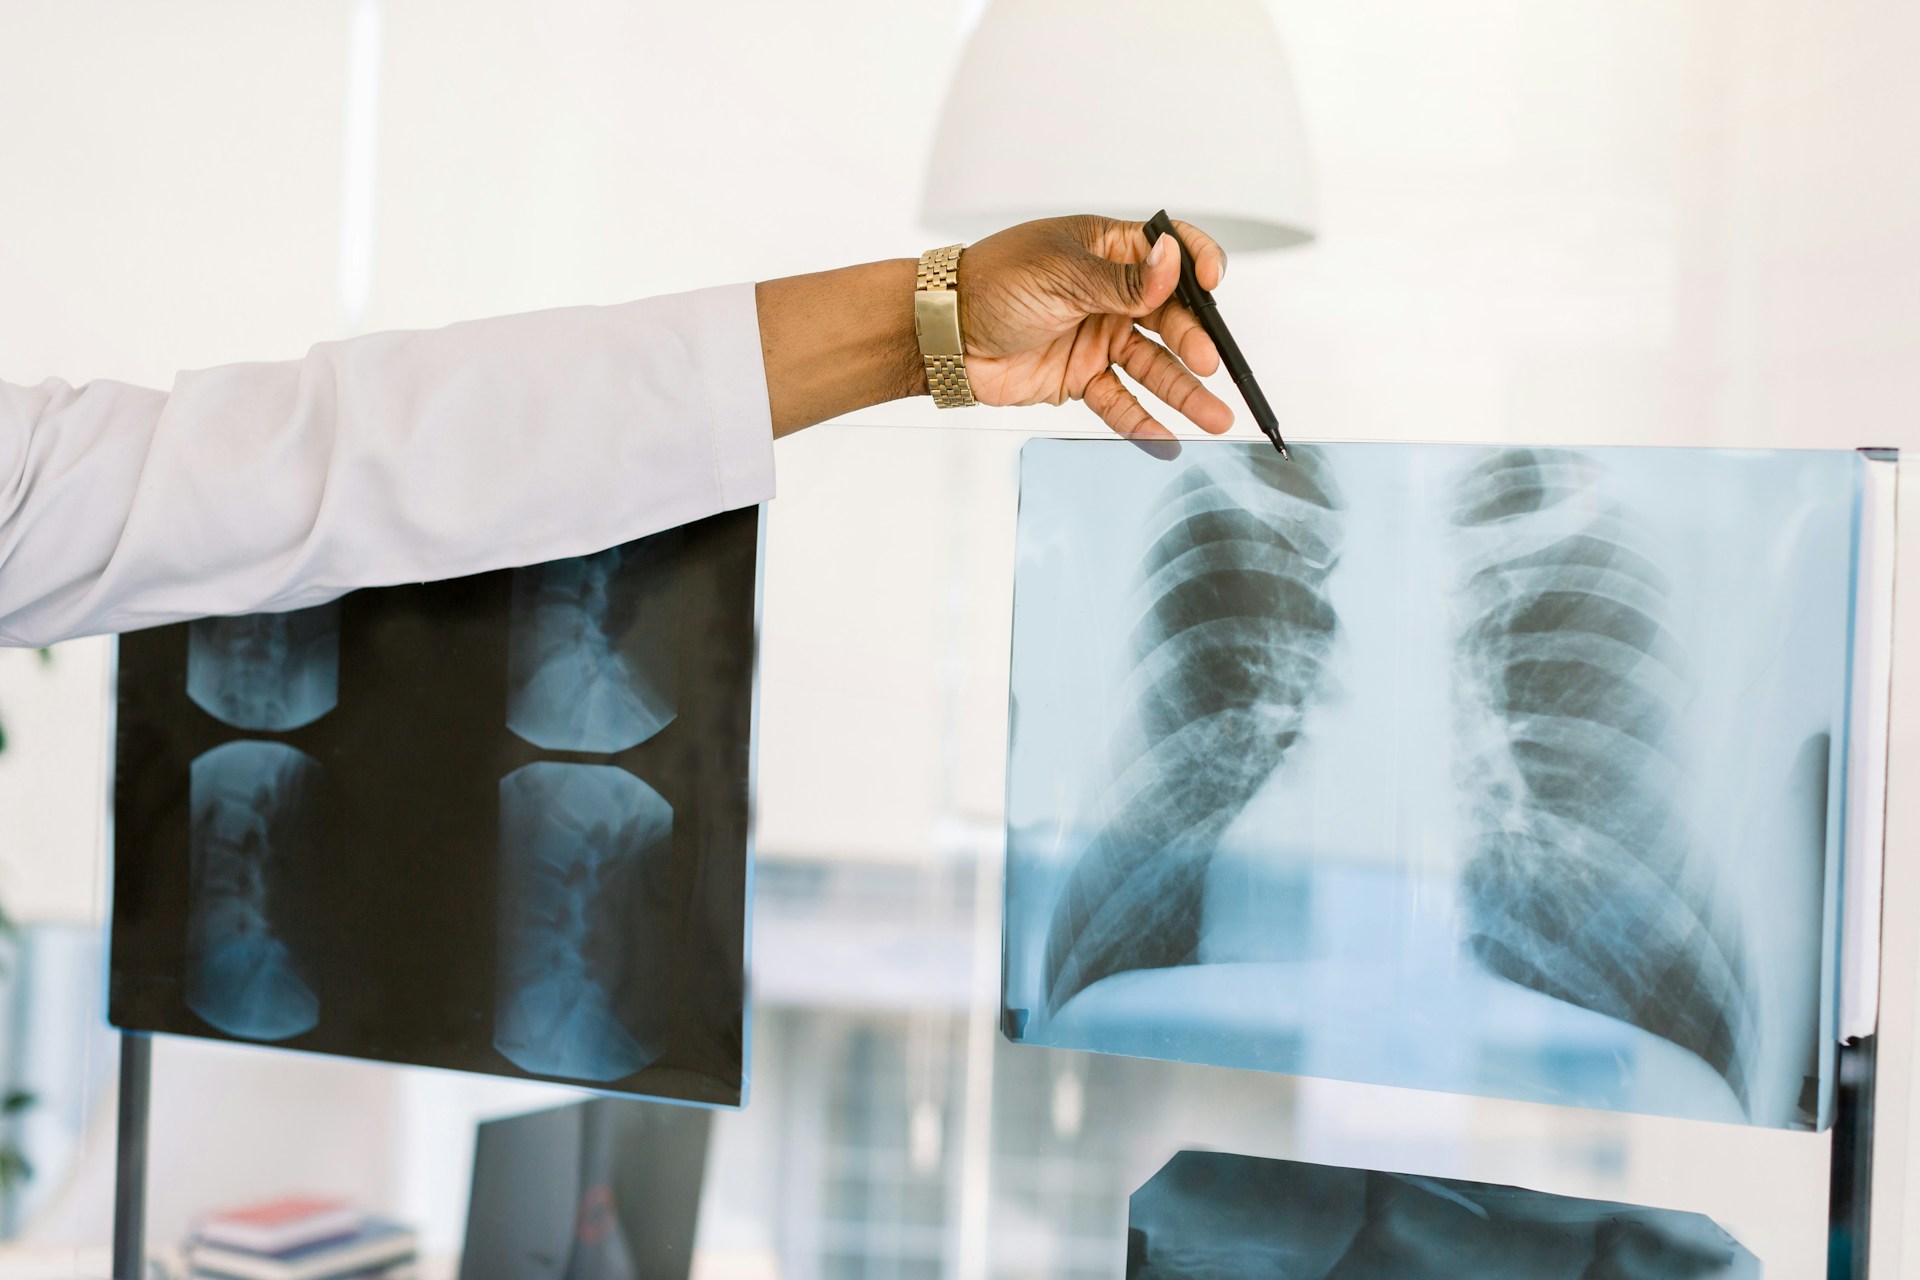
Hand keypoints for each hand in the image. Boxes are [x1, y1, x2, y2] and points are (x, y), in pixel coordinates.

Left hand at [957, 215, 1234, 441]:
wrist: (943, 335)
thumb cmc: (991, 284)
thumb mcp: (1063, 274)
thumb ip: (1123, 280)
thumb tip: (1173, 259)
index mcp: (1107, 250)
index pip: (1168, 250)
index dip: (1195, 264)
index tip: (1212, 285)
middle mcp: (1109, 293)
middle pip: (1169, 317)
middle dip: (1194, 342)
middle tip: (1208, 363)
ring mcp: (1097, 337)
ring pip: (1152, 366)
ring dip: (1183, 391)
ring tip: (1214, 416)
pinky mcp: (1080, 377)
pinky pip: (1120, 401)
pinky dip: (1142, 422)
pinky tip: (1166, 439)